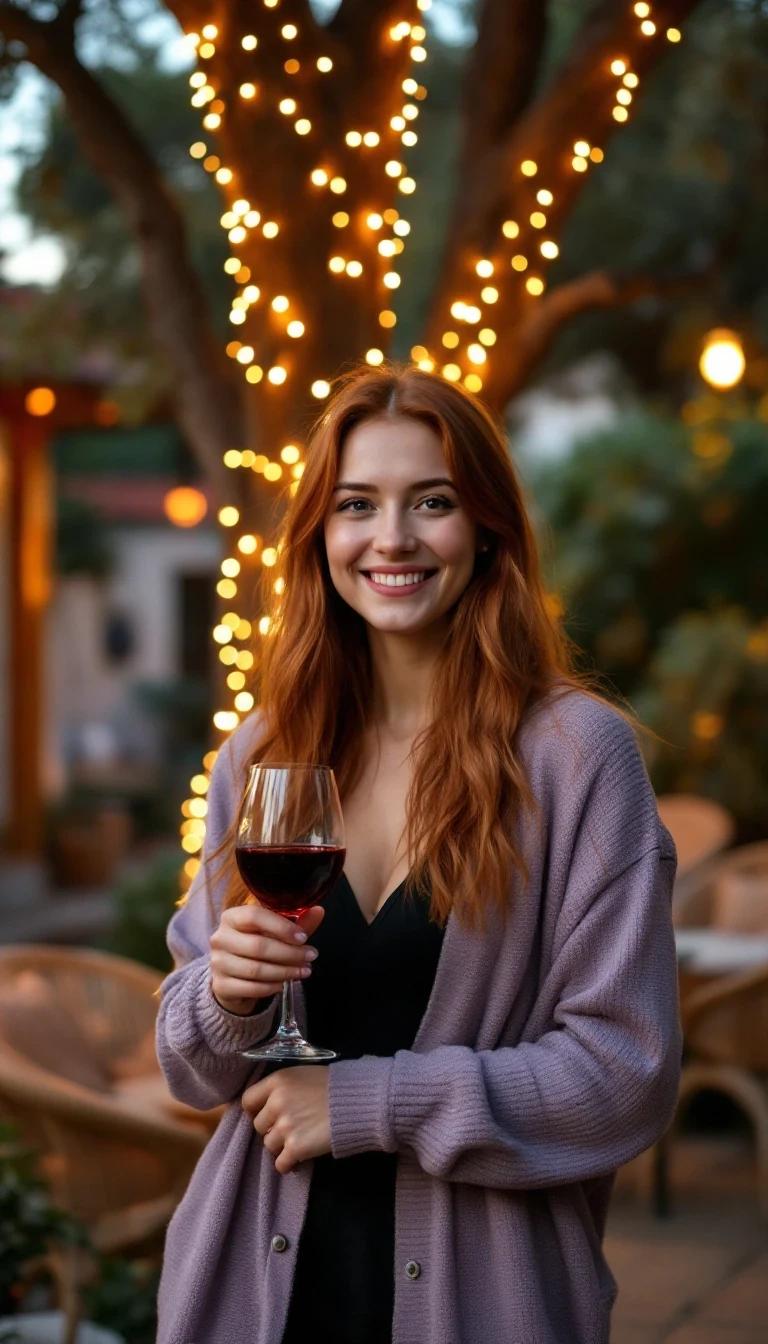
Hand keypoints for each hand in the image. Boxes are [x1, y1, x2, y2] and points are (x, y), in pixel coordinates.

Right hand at [209, 903, 324, 1014]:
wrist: (232, 976)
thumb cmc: (257, 946)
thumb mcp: (276, 932)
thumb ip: (297, 923)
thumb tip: (319, 910)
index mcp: (231, 917)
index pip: (254, 916)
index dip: (281, 927)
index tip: (303, 938)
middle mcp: (220, 938)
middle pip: (258, 946)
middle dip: (289, 953)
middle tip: (311, 956)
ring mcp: (217, 963)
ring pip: (256, 970)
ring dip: (284, 972)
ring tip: (303, 971)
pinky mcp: (220, 986)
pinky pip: (251, 988)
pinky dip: (271, 987)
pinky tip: (283, 984)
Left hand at [242, 1067, 330, 1173]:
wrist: (357, 1102)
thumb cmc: (333, 1084)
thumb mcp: (303, 1075)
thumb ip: (284, 1088)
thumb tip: (270, 1104)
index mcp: (277, 1081)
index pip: (248, 1100)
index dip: (254, 1110)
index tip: (265, 1115)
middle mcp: (276, 1103)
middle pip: (259, 1126)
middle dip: (272, 1129)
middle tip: (290, 1128)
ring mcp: (285, 1127)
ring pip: (269, 1145)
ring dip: (281, 1146)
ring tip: (299, 1141)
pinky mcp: (296, 1147)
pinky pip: (280, 1164)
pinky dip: (288, 1164)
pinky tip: (297, 1159)